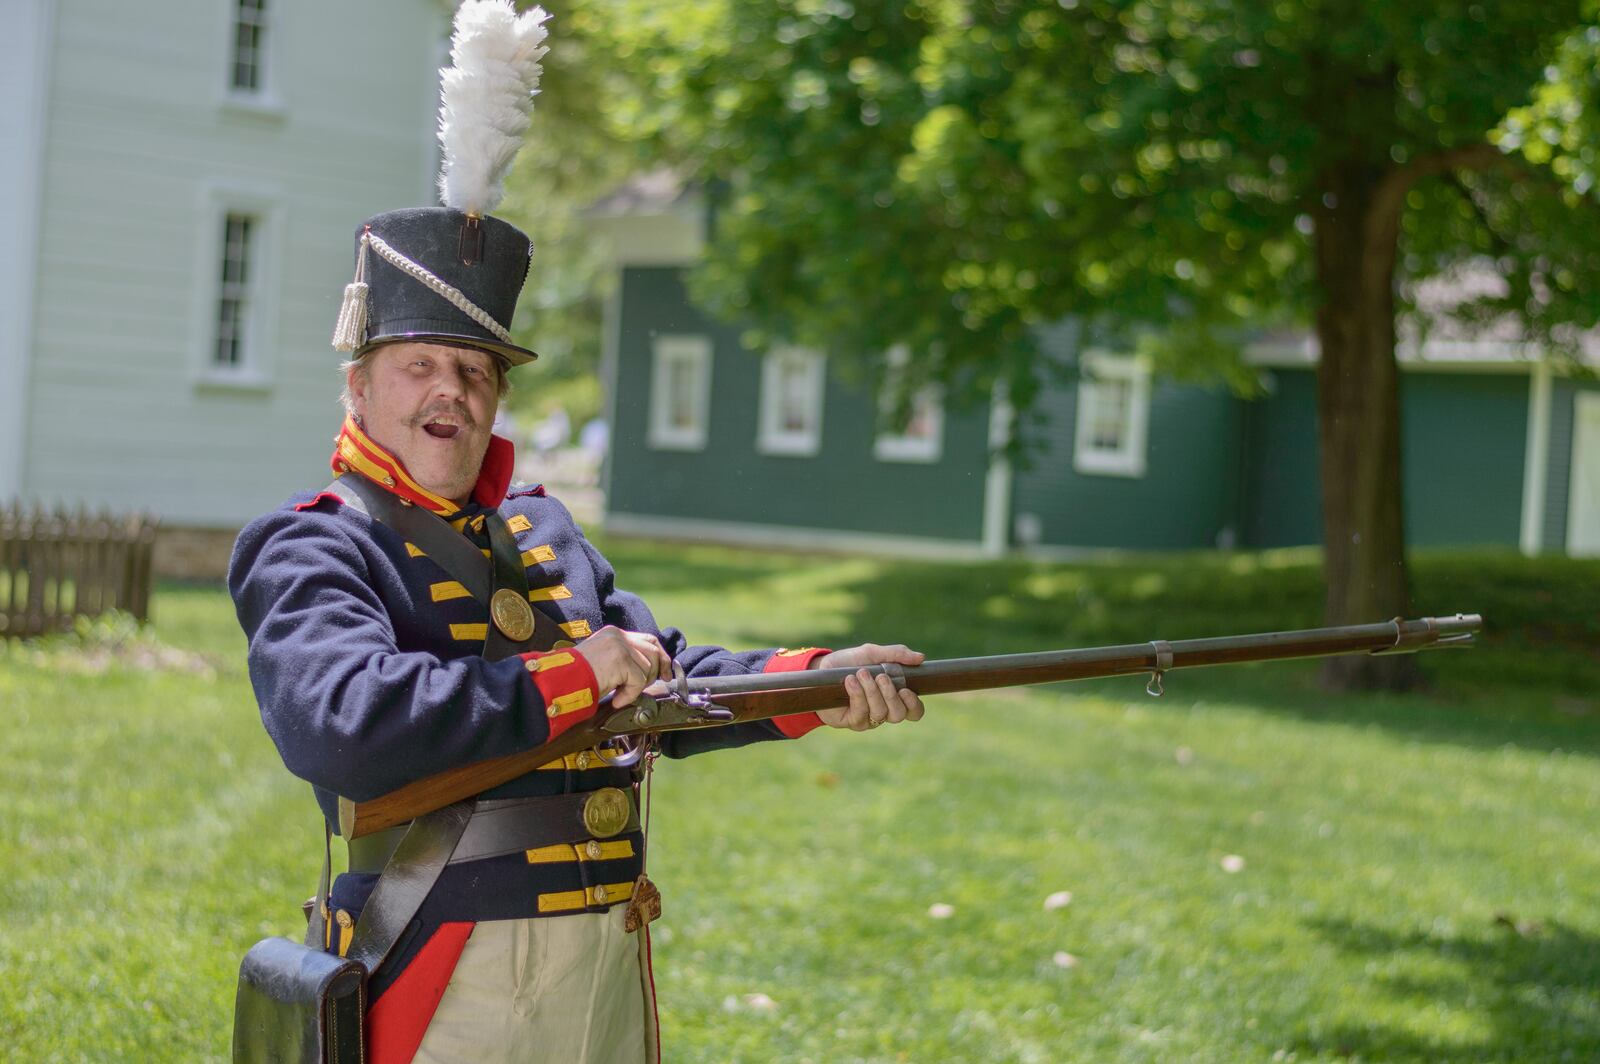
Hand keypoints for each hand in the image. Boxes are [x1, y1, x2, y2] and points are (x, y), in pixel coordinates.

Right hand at [574, 626, 672, 707]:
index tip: (666, 672)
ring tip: (621, 694)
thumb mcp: (603, 663)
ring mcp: (619, 646)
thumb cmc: (576, 678)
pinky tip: (616, 700)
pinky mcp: (620, 660)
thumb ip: (623, 660)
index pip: (647, 640)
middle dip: (660, 669)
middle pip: (653, 650)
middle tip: (658, 683)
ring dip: (638, 686)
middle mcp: (617, 636)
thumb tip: (648, 671)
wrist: (559, 681)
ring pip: (647, 667)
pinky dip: (630, 695)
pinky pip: (638, 681)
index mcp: (613, 634)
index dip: (661, 656)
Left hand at [812, 643, 926, 730]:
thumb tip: (921, 658)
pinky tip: (850, 681)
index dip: (914, 705)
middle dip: (890, 695)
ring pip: (880, 713)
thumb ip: (896, 654)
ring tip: (861, 673)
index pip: (914, 711)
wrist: (822, 668)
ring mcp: (868, 718)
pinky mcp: (851, 721)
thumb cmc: (850, 662)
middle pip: (898, 714)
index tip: (906, 689)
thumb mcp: (872, 653)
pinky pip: (860, 713)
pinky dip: (857, 694)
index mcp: (894, 696)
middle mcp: (883, 710)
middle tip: (881, 676)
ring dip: (872, 692)